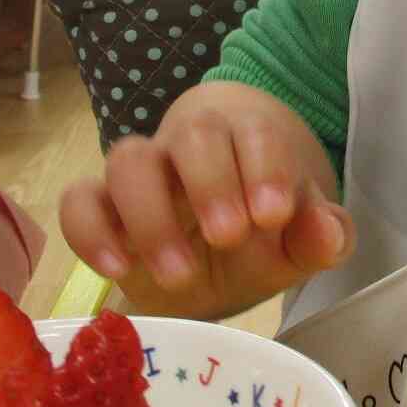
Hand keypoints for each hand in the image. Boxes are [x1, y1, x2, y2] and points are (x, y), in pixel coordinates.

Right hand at [60, 82, 352, 320]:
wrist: (221, 247)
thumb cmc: (265, 234)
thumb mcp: (299, 241)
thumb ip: (320, 234)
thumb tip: (329, 233)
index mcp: (248, 141)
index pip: (255, 131)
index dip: (263, 166)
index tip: (272, 215)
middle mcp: (190, 148)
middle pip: (193, 133)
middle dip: (210, 182)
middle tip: (229, 239)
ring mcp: (142, 174)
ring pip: (129, 159)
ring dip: (150, 215)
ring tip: (178, 274)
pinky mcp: (102, 208)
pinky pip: (78, 200)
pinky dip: (89, 230)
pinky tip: (118, 271)